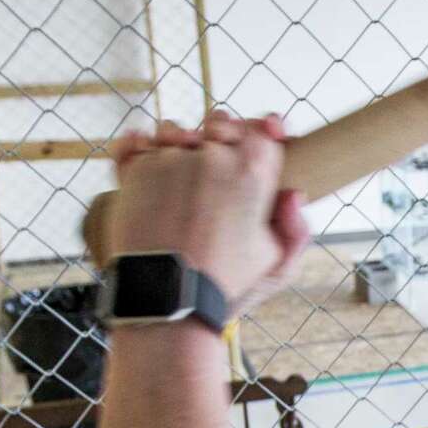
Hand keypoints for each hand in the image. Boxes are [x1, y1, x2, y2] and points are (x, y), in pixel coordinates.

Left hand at [107, 111, 309, 312]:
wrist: (171, 303)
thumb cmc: (225, 287)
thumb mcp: (277, 268)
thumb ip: (296, 231)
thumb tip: (294, 193)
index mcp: (253, 170)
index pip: (261, 130)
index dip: (263, 131)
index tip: (264, 135)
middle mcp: (213, 155)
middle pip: (218, 124)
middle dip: (220, 136)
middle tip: (216, 161)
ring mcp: (171, 160)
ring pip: (174, 132)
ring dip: (178, 143)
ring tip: (177, 171)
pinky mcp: (136, 173)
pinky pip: (132, 144)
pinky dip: (135, 146)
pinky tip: (144, 152)